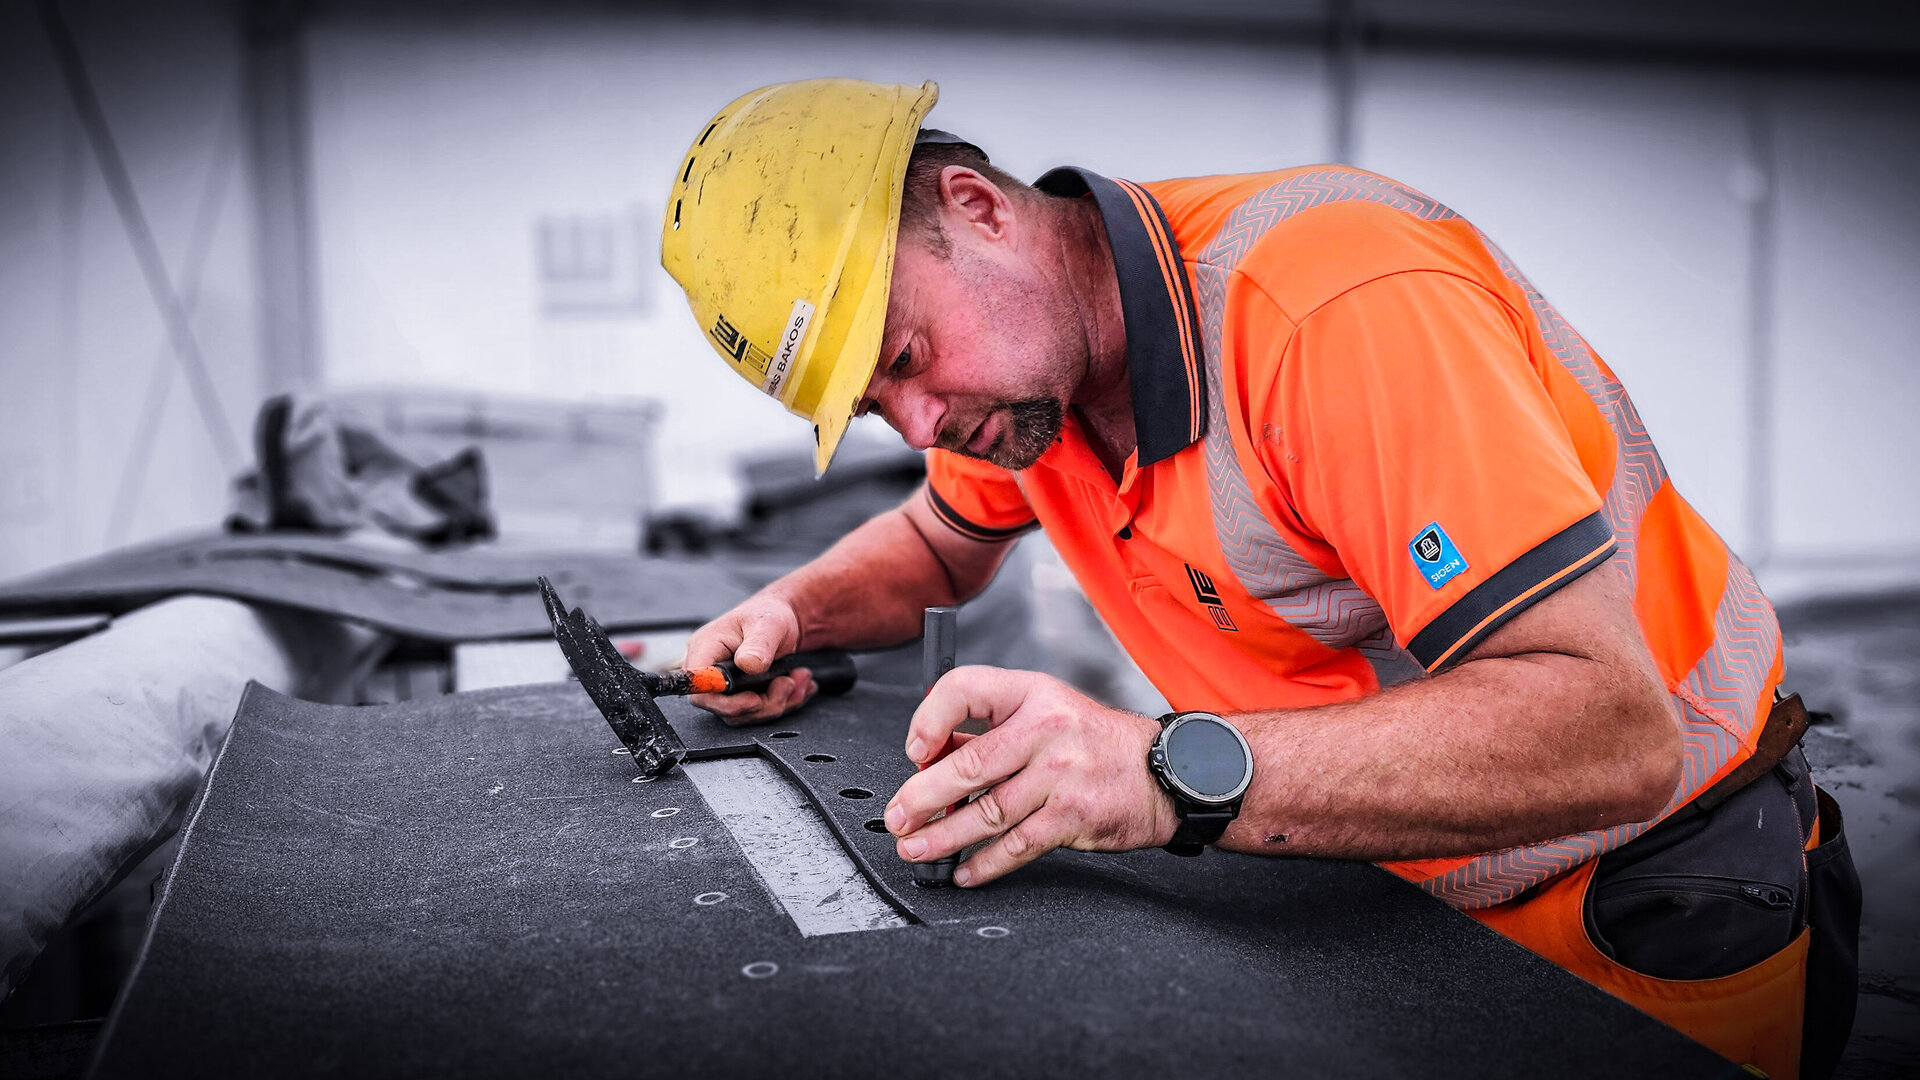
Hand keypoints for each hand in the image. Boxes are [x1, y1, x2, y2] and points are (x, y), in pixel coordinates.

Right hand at [682, 595, 816, 724]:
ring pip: (746, 714)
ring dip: (779, 702)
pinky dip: (785, 703)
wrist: (786, 618)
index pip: (699, 689)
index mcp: (706, 648)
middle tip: (787, 683)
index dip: (725, 703)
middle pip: (725, 708)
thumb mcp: (768, 624)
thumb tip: (747, 664)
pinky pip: (759, 712)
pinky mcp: (742, 695)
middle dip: (763, 704)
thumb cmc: (769, 614)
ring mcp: (726, 685)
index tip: (755, 699)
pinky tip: (798, 684)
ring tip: (798, 678)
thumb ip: (758, 644)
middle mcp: (711, 670)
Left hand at [884, 666, 1178, 885]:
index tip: (913, 750)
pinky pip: (1016, 845)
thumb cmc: (1098, 743)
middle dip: (921, 797)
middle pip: (967, 764)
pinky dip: (984, 863)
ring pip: (986, 812)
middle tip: (898, 817)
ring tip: (916, 847)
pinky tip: (965, 870)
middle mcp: (1046, 728)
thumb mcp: (1046, 711)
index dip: (928, 719)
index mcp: (1032, 693)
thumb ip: (991, 729)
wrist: (1165, 772)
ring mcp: (1061, 774)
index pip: (964, 689)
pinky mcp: (1073, 816)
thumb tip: (930, 754)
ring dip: (943, 837)